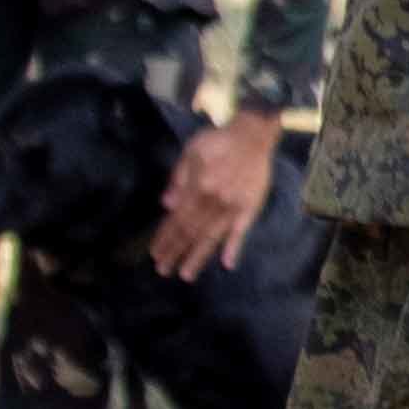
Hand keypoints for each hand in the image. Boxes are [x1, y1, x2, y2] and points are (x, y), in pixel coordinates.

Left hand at [153, 108, 280, 278]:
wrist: (254, 133)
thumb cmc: (219, 140)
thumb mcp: (192, 151)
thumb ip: (179, 178)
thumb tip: (166, 205)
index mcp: (198, 187)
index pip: (177, 218)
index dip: (165, 236)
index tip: (155, 252)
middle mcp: (214, 201)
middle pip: (191, 232)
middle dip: (175, 252)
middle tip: (163, 270)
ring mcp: (233, 207)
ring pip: (212, 237)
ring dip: (197, 257)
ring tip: (186, 275)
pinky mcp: (250, 208)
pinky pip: (241, 231)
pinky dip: (234, 248)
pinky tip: (227, 264)